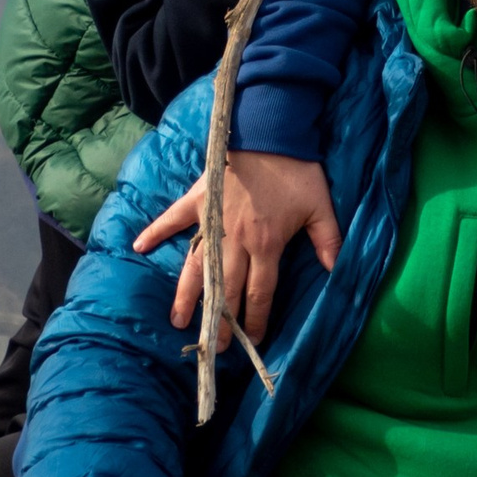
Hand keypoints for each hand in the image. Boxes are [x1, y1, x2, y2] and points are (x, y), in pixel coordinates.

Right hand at [134, 151, 340, 343]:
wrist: (270, 129)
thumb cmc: (297, 169)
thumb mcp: (320, 206)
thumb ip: (329, 241)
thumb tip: (337, 271)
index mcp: (266, 245)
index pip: (259, 292)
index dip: (257, 318)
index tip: (253, 339)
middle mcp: (234, 240)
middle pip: (225, 289)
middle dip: (220, 320)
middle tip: (214, 346)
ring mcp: (212, 221)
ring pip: (196, 266)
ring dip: (187, 295)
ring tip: (179, 320)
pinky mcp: (197, 200)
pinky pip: (171, 219)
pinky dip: (154, 231)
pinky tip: (138, 247)